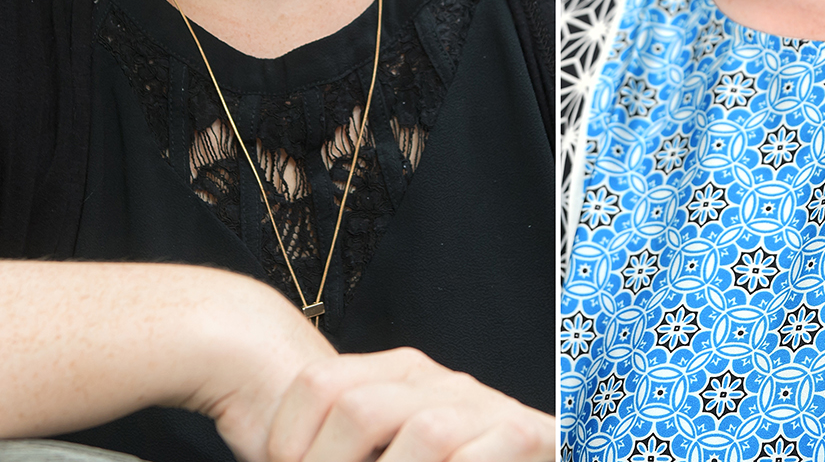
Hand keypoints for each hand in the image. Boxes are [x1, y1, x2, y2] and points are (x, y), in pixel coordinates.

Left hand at [255, 348, 554, 461]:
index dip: (289, 437)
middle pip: (359, 409)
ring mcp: (480, 405)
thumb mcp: (391, 447)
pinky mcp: (526, 434)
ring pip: (424, 433)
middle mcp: (433, 378)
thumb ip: (353, 449)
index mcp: (393, 371)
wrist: (536, 451)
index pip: (319, 383)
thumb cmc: (449, 457)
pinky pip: (470, 457)